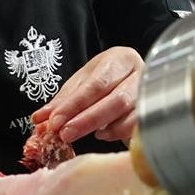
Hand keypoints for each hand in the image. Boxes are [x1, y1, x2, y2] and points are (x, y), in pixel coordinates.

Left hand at [30, 47, 144, 144]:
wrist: (132, 74)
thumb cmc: (107, 77)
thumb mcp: (82, 81)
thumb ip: (63, 100)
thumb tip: (40, 119)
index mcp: (121, 59)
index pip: (97, 84)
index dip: (75, 105)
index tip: (55, 122)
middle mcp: (140, 74)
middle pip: (117, 100)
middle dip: (87, 120)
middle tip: (65, 135)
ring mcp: (151, 94)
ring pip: (130, 114)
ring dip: (103, 128)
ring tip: (84, 133)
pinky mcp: (153, 112)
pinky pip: (137, 128)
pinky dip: (117, 133)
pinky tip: (103, 133)